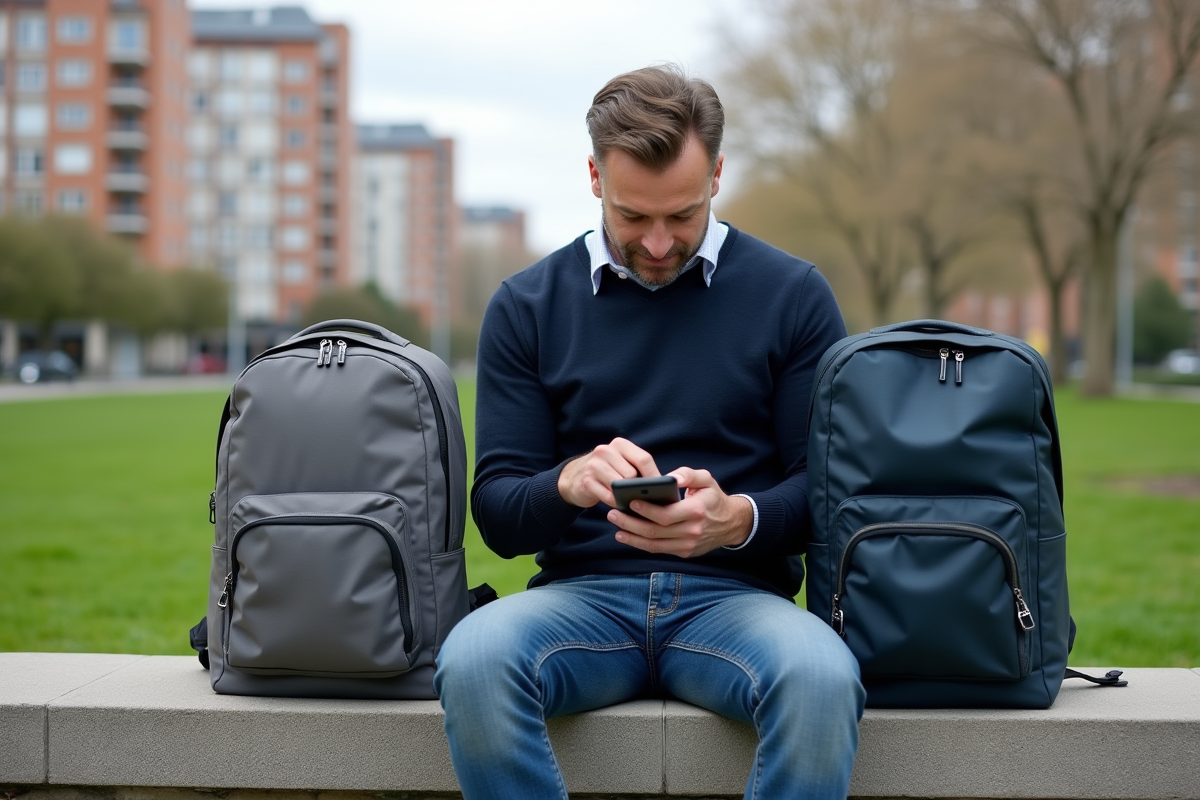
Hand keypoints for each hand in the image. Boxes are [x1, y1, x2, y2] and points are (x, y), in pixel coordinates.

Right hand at [558, 437, 659, 508]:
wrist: (573, 478)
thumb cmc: (607, 472)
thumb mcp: (621, 463)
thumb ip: (639, 468)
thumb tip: (665, 485)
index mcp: (619, 444)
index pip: (643, 459)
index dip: (655, 476)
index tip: (663, 490)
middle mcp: (605, 451)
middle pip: (632, 474)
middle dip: (640, 489)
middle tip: (646, 499)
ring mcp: (594, 466)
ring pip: (620, 485)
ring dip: (627, 497)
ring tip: (631, 502)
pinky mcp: (586, 481)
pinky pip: (608, 496)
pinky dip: (615, 503)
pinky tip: (617, 505)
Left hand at [606, 467, 752, 558]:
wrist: (731, 523)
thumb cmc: (713, 497)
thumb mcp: (706, 479)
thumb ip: (688, 474)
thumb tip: (670, 477)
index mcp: (696, 511)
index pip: (666, 515)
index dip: (646, 510)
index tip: (629, 502)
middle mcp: (692, 531)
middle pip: (656, 531)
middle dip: (631, 524)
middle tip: (613, 514)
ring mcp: (688, 544)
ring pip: (655, 544)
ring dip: (632, 537)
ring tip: (616, 528)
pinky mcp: (684, 552)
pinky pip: (659, 550)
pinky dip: (641, 544)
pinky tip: (628, 537)